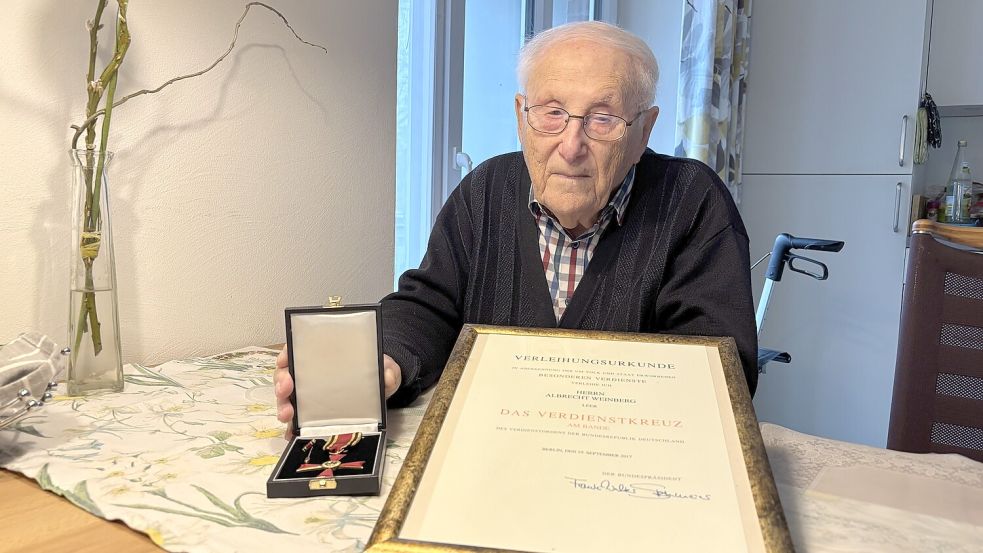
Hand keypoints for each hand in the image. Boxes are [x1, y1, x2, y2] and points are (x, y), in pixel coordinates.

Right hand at [274, 345, 401, 435]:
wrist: (380, 391)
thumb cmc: (375, 372)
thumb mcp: (385, 367)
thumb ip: (388, 370)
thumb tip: (388, 375)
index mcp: (322, 354)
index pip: (297, 348)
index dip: (286, 353)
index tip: (286, 360)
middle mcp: (310, 373)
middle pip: (286, 374)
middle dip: (281, 382)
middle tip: (286, 389)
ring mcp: (308, 394)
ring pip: (287, 397)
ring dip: (283, 406)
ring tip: (287, 415)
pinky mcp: (312, 413)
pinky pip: (298, 420)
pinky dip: (292, 427)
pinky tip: (292, 433)